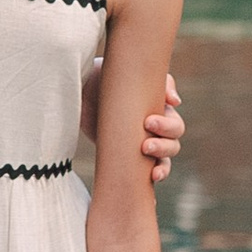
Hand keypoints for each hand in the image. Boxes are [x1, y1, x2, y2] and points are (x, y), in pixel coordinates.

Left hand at [84, 65, 185, 183]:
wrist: (76, 94)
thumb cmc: (101, 78)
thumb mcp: (121, 71)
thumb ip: (150, 79)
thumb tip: (175, 101)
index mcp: (158, 109)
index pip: (174, 124)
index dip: (167, 126)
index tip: (148, 122)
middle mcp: (155, 128)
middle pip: (173, 142)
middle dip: (163, 145)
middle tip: (145, 145)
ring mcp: (143, 143)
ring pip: (166, 159)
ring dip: (162, 165)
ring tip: (152, 172)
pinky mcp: (130, 157)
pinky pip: (149, 171)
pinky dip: (156, 176)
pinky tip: (152, 179)